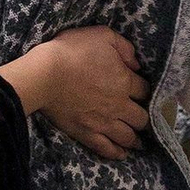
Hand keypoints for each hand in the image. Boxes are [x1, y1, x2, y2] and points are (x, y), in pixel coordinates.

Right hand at [0, 27, 149, 160]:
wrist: (44, 74)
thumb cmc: (71, 51)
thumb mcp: (102, 35)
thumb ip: (124, 47)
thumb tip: (136, 64)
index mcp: (125, 81)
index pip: (145, 90)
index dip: (144, 91)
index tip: (141, 93)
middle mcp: (119, 105)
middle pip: (141, 118)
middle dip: (143, 118)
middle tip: (142, 119)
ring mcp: (103, 122)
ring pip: (128, 136)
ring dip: (135, 139)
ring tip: (138, 141)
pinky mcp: (86, 133)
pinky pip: (106, 148)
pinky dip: (116, 152)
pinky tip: (122, 154)